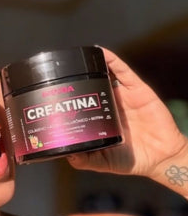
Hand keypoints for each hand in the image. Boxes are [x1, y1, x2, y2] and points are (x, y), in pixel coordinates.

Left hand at [67, 48, 187, 179]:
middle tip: (60, 72)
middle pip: (90, 85)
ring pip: (105, 74)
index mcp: (98, 118)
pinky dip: (112, 60)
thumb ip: (84, 160)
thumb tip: (66, 154)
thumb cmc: (130, 160)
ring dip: (91, 64)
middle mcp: (108, 104)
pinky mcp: (137, 90)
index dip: (69, 96)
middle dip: (76, 79)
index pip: (80, 102)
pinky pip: (124, 72)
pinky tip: (101, 52)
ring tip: (75, 56)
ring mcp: (122, 95)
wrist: (160, 158)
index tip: (54, 91)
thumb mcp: (101, 162)